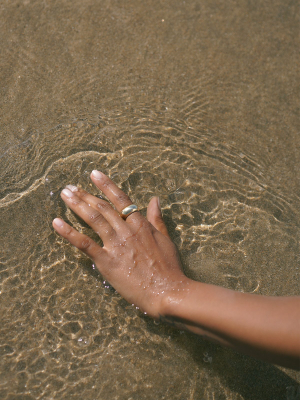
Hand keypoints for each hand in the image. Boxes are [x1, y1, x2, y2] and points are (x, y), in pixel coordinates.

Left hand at [52, 170, 188, 317]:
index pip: (121, 199)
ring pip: (93, 219)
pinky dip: (69, 232)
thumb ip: (157, 218)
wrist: (166, 291)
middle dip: (85, 195)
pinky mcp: (106, 261)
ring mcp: (115, 245)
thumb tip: (154, 199)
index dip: (106, 185)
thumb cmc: (169, 267)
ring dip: (77, 205)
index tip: (94, 174)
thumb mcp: (165, 239)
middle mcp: (126, 230)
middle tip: (70, 187)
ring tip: (65, 195)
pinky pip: (84, 244)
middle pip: (102, 207)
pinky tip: (57, 223)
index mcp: (140, 224)